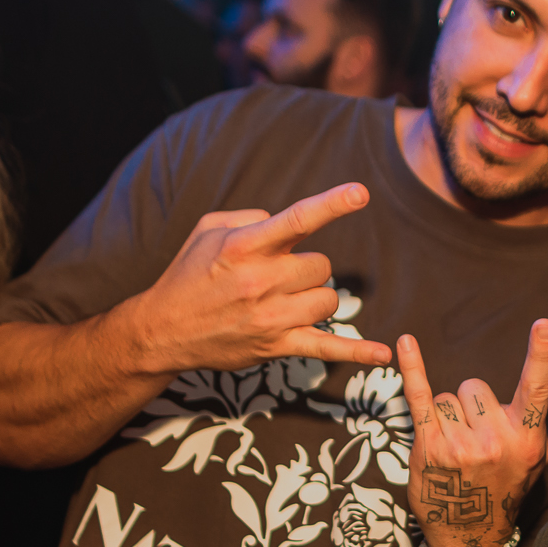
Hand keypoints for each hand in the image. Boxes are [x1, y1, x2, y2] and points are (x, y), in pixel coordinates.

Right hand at [123, 182, 391, 376]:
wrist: (163, 331)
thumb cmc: (189, 274)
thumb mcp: (208, 229)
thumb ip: (253, 217)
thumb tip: (289, 222)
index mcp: (245, 246)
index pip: (297, 219)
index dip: (332, 204)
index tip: (361, 193)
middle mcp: (261, 281)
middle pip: (321, 266)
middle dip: (307, 268)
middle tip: (278, 275)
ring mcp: (271, 317)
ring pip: (327, 299)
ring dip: (314, 297)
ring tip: (284, 301)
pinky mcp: (277, 346)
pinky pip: (328, 348)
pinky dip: (358, 352)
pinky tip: (384, 354)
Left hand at [398, 319, 547, 546]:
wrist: (471, 536)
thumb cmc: (503, 490)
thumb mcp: (533, 462)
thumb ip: (530, 425)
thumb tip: (531, 386)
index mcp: (526, 439)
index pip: (537, 389)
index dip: (542, 354)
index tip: (545, 324)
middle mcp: (495, 440)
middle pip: (475, 387)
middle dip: (471, 405)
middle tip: (473, 440)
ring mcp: (460, 444)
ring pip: (448, 397)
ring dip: (448, 416)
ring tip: (453, 449)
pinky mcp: (429, 447)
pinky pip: (419, 395)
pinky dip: (412, 367)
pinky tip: (406, 343)